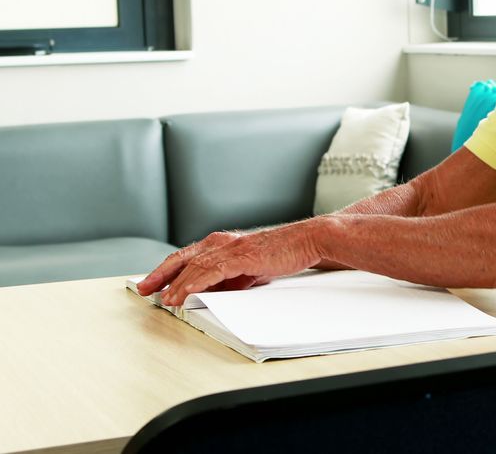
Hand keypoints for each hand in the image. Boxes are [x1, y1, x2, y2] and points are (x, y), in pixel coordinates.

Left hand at [137, 221, 324, 305]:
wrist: (306, 241)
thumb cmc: (283, 253)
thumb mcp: (251, 268)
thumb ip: (231, 278)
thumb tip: (215, 291)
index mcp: (223, 243)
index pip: (187, 257)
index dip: (167, 270)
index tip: (153, 284)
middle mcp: (222, 242)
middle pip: (182, 259)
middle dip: (161, 275)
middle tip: (144, 289)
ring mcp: (230, 249)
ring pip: (194, 267)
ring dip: (176, 284)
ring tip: (164, 299)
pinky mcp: (241, 257)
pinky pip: (211, 272)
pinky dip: (195, 283)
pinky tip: (184, 293)